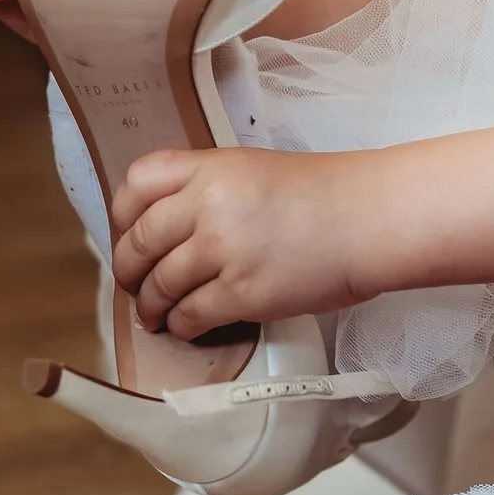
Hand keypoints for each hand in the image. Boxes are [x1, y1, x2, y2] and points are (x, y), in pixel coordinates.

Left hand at [111, 146, 375, 337]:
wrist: (371, 219)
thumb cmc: (328, 195)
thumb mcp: (258, 170)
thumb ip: (212, 188)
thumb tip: (174, 228)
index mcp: (212, 167)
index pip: (138, 183)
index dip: (122, 215)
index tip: (127, 234)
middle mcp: (208, 204)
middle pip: (139, 241)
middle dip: (128, 271)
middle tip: (134, 284)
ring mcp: (223, 249)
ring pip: (159, 285)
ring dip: (152, 306)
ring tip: (156, 315)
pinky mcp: (242, 292)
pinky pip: (191, 315)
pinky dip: (183, 325)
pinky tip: (189, 326)